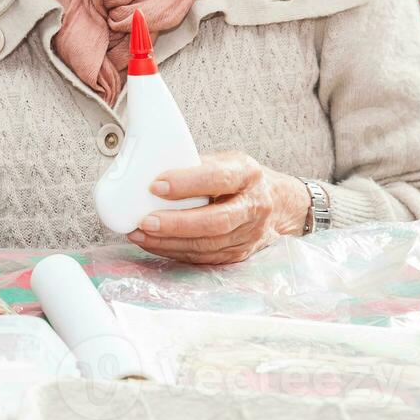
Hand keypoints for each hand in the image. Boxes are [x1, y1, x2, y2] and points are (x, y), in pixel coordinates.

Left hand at [125, 152, 309, 264]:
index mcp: (247, 174)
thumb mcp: (226, 161)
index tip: (156, 186)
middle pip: (215, 221)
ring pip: (209, 245)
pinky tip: (154, 244)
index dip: (186, 183)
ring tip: (140, 234)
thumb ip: (195, 166)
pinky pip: (205, 257)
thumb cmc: (241, 179)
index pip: (218, 179)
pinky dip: (176, 252)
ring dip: (170, 242)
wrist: (279, 204)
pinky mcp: (240, 253)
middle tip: (144, 221)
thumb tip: (149, 170)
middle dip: (176, 223)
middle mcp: (253, 206)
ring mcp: (249, 234)